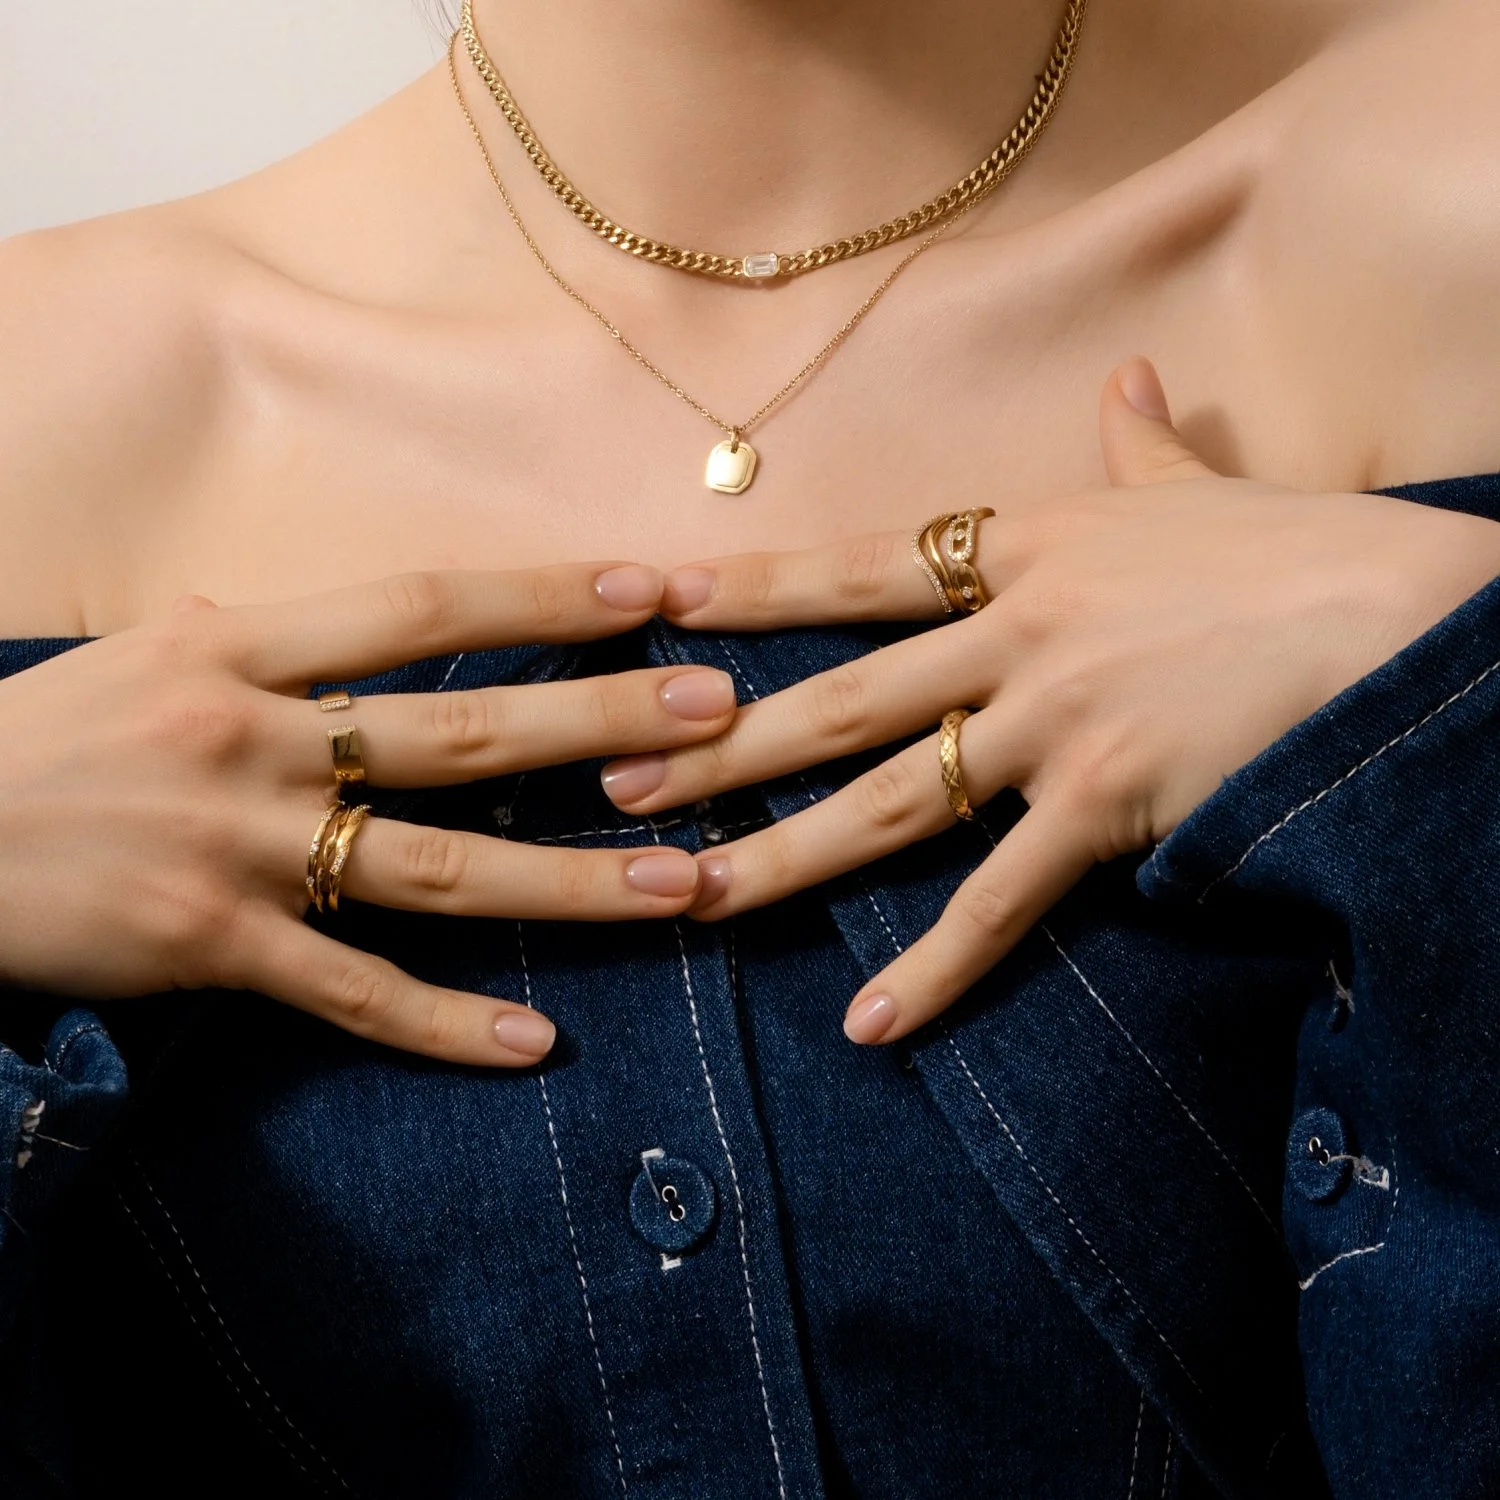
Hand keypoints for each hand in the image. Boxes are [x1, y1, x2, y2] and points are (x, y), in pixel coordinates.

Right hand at [0, 564, 736, 1064]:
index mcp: (237, 648)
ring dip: (572, 881)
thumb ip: (254, 642)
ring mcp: (237, 851)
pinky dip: (445, 1023)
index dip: (543, 596)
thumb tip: (329, 623)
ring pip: (438, 869)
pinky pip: (352, 993)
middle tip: (720, 717)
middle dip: (601, 721)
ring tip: (688, 885)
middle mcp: (252, 741)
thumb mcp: (142, 653)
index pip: (423, 607)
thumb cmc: (34, 738)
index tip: (652, 586)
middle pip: (462, 731)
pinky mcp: (211, 950)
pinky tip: (535, 1044)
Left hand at [603, 360, 1499, 1044]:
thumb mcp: (1198, 489)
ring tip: (690, 902)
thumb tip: (1126, 378)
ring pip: (889, 802)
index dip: (746, 590)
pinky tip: (866, 1027)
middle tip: (614, 786)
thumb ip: (1137, 444)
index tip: (647, 603)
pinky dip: (935, 971)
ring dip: (781, 857)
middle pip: (837, 702)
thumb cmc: (1301, 551)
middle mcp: (1015, 636)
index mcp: (1023, 551)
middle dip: (719, 750)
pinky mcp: (1109, 811)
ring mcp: (1055, 726)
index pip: (855, 571)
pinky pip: (1001, 902)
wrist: (1408, 626)